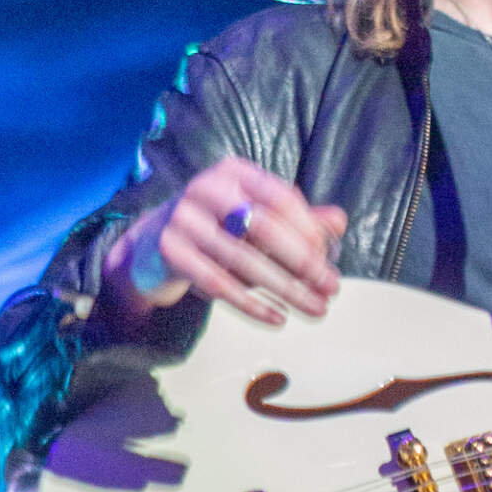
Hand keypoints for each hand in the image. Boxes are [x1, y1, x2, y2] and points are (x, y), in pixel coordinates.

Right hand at [100, 157, 345, 330]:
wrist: (152, 247)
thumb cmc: (217, 230)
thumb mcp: (256, 220)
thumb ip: (297, 220)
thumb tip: (339, 221)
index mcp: (234, 173)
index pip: (281, 197)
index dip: (310, 230)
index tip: (330, 259)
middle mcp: (206, 188)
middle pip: (265, 227)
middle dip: (304, 262)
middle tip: (331, 288)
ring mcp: (183, 219)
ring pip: (244, 259)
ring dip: (285, 288)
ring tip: (315, 309)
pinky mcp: (170, 251)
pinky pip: (218, 282)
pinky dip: (251, 304)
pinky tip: (277, 318)